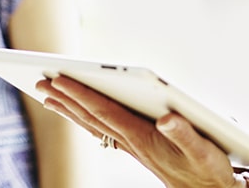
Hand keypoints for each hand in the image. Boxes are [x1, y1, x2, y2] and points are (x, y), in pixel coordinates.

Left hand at [37, 75, 240, 187]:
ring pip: (93, 124)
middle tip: (41, 82)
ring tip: (49, 97)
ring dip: (70, 109)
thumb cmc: (207, 169)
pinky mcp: (137, 148)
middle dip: (66, 99)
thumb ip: (184, 133)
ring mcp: (132, 146)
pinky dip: (86, 118)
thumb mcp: (202, 150)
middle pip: (91, 117)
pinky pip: (103, 130)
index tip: (59, 79)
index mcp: (143, 138)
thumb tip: (166, 119)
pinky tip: (80, 113)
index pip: (104, 111)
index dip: (81, 94)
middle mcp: (132, 142)